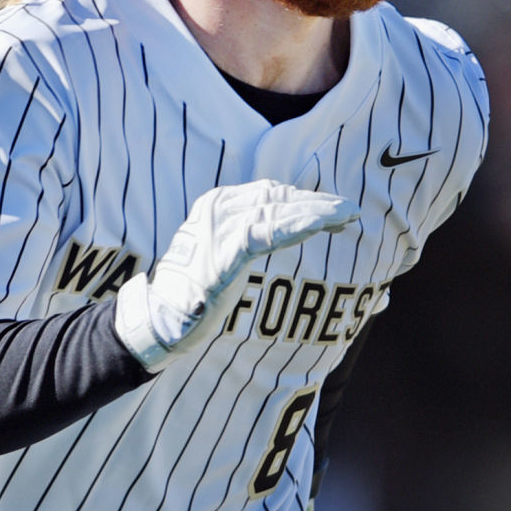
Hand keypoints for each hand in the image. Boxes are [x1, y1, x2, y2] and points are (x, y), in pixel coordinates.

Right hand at [114, 181, 356, 370]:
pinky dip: (300, 226)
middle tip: (350, 209)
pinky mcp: (228, 251)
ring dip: (318, 212)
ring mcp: (222, 227)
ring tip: (347, 215)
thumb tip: (278, 239)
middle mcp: (219, 208)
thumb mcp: (219, 254)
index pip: (270, 193)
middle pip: (279, 198)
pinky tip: (324, 225)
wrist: (161, 318)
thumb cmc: (193, 293)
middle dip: (316, 203)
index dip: (304, 199)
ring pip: (281, 212)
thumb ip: (246, 239)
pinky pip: (272, 233)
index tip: (334, 208)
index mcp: (217, 203)